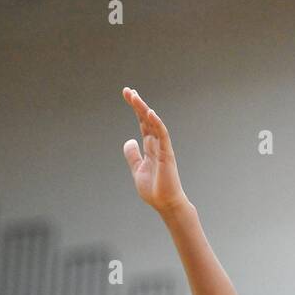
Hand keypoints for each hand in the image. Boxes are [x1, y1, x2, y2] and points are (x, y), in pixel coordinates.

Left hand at [122, 86, 188, 215]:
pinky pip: (163, 135)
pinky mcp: (167, 154)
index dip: (135, 108)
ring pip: (154, 123)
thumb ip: (133, 155)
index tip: (127, 94)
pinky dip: (157, 123)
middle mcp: (157, 143)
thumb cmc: (154, 189)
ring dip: (144, 109)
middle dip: (137, 104)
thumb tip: (129, 140)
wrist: (165, 204)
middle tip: (128, 91)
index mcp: (149, 146)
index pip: (142, 122)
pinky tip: (150, 113)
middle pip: (146, 118)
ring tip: (134, 97)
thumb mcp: (137, 169)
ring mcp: (162, 147)